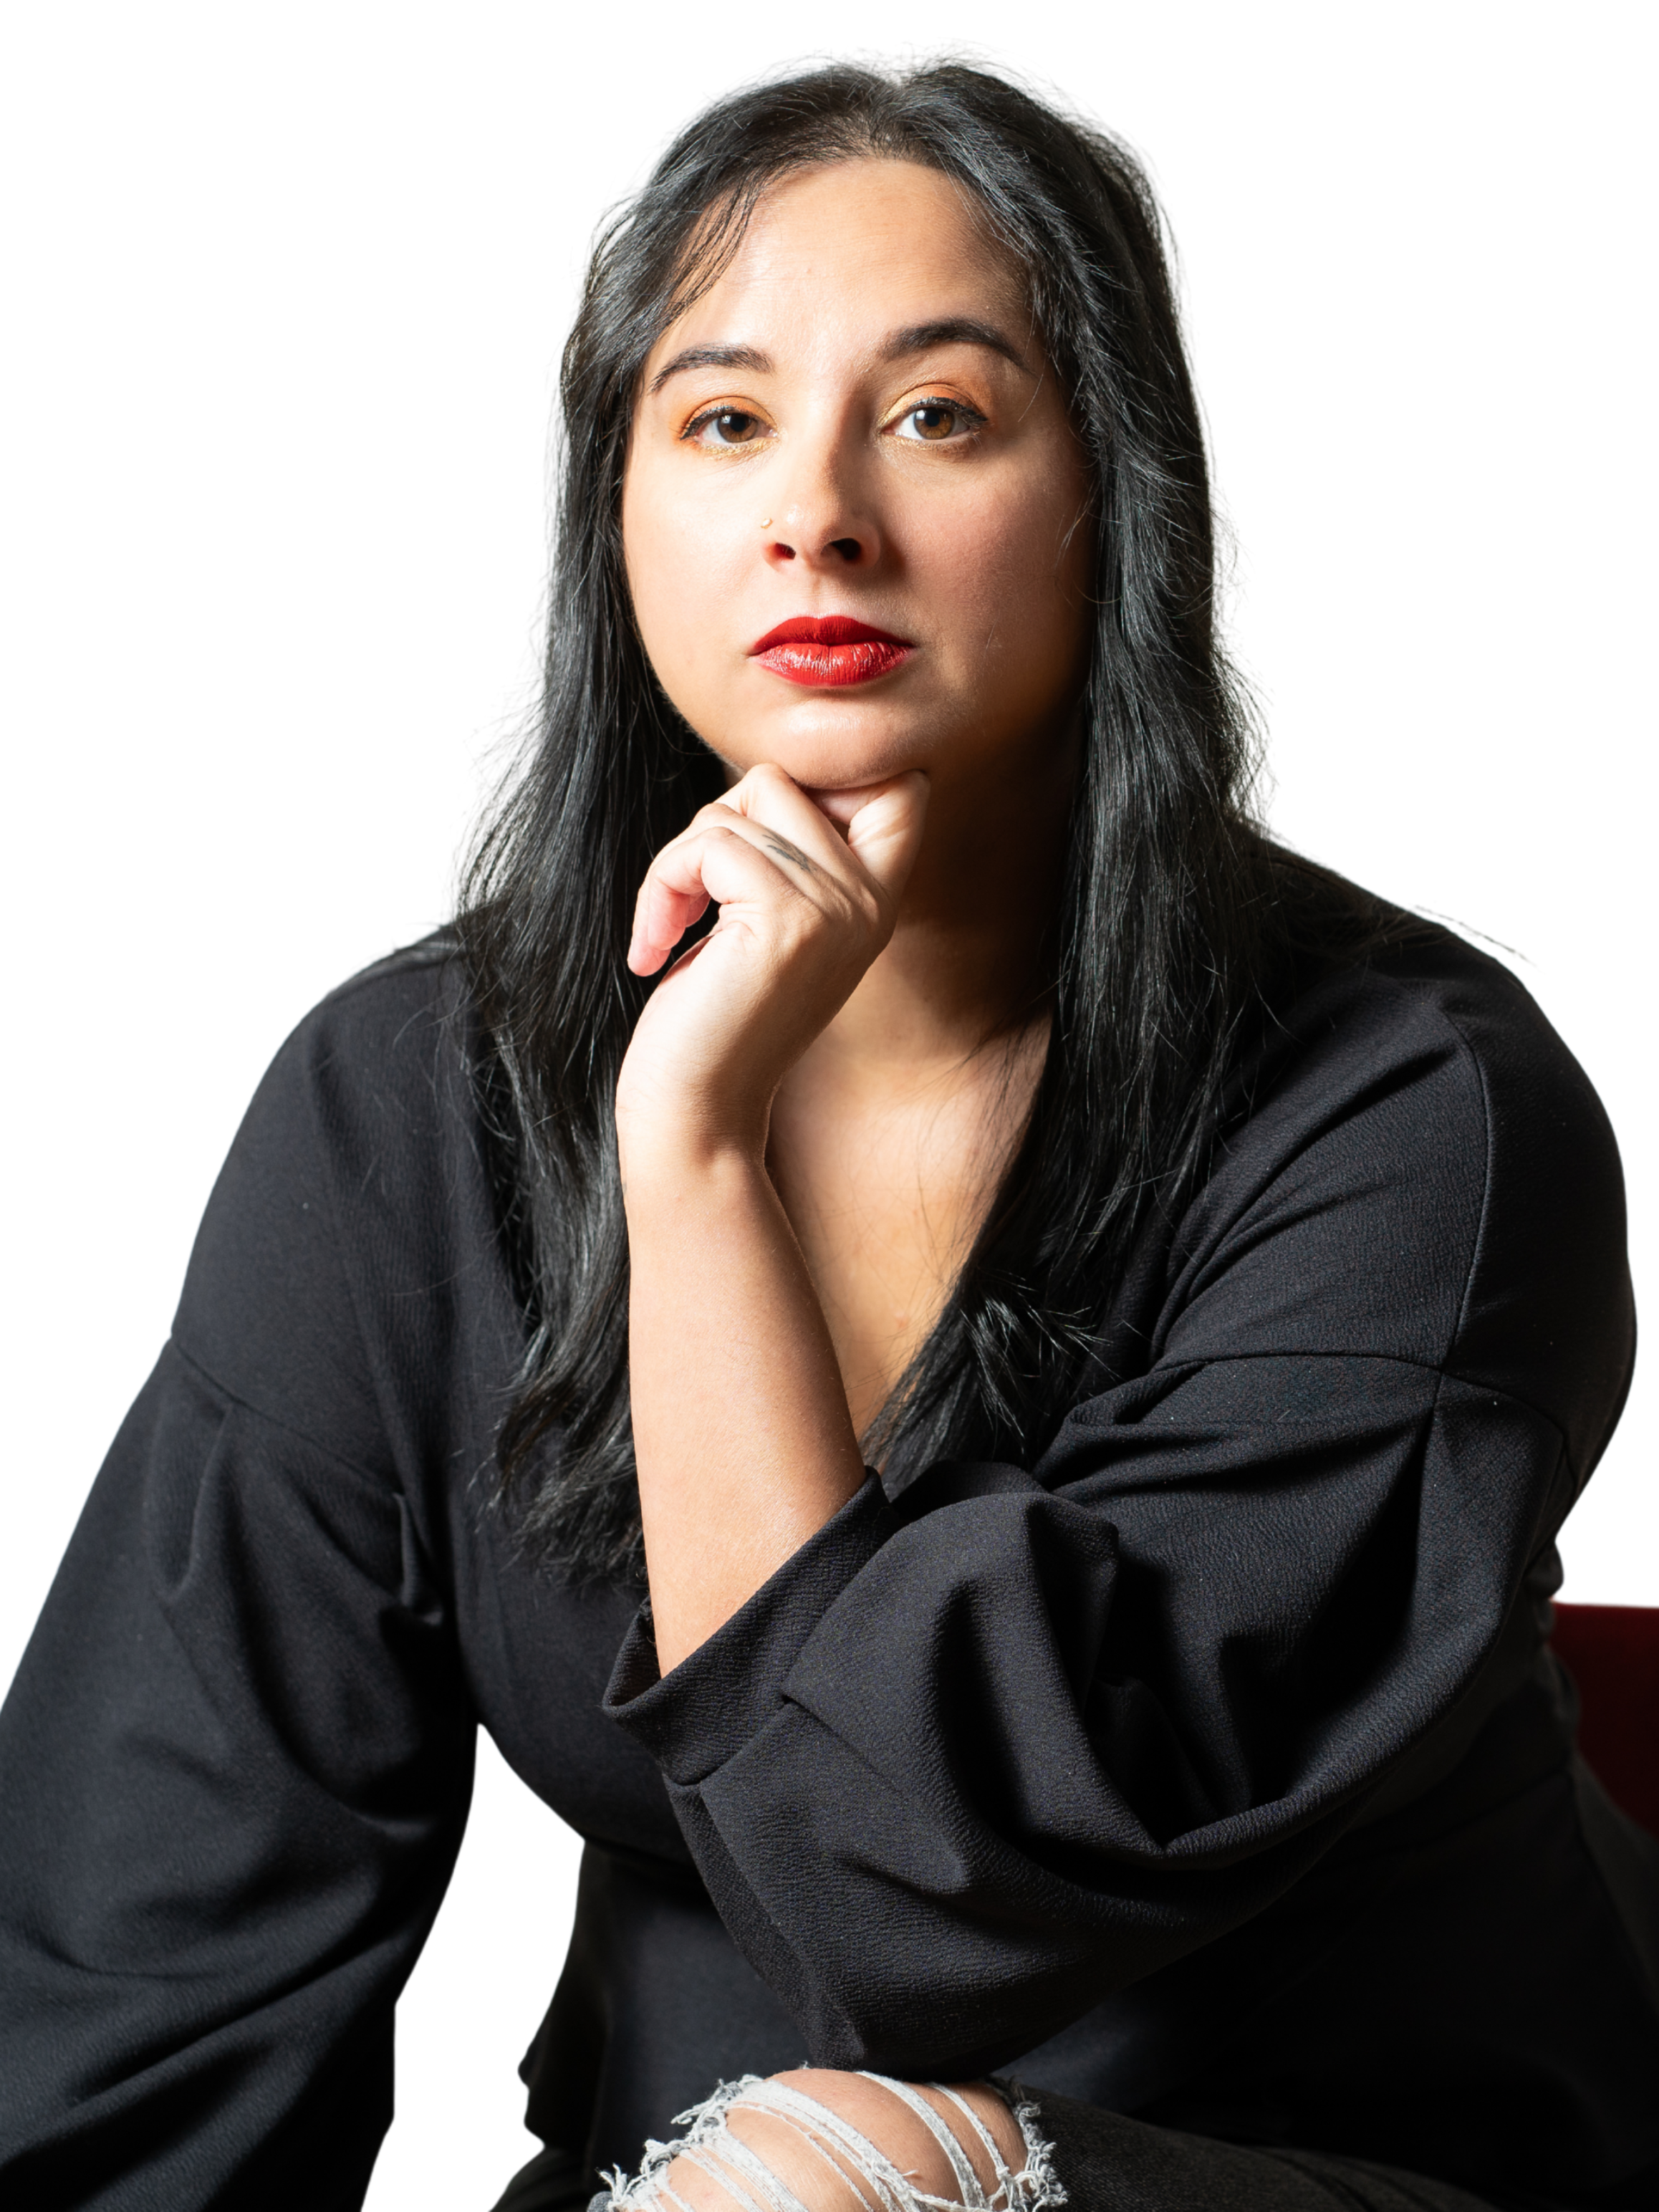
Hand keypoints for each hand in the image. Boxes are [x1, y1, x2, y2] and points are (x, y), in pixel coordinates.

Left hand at [616, 764, 927, 1173]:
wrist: (698, 1111)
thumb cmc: (716, 1020)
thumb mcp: (772, 927)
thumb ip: (793, 857)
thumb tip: (762, 779)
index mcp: (876, 901)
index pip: (897, 784)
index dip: (821, 782)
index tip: (752, 851)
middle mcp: (869, 901)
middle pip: (782, 780)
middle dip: (715, 826)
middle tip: (693, 896)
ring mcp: (835, 907)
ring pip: (737, 805)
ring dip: (679, 862)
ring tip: (671, 930)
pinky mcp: (787, 919)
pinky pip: (707, 844)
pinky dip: (662, 886)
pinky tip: (656, 947)